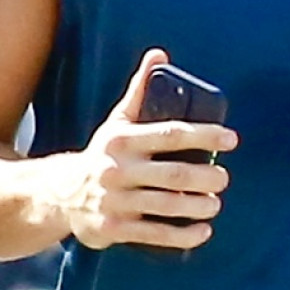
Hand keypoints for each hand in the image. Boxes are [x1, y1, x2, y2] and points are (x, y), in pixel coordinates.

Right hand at [57, 46, 235, 252]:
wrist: (59, 194)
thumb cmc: (101, 155)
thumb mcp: (116, 122)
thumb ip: (140, 91)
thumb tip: (158, 54)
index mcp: (122, 140)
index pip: (171, 134)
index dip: (204, 135)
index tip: (231, 140)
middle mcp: (117, 169)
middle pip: (174, 174)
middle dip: (206, 177)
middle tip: (223, 178)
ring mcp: (115, 201)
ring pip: (167, 205)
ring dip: (198, 205)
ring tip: (215, 203)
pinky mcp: (114, 228)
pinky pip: (154, 234)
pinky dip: (183, 235)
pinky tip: (202, 231)